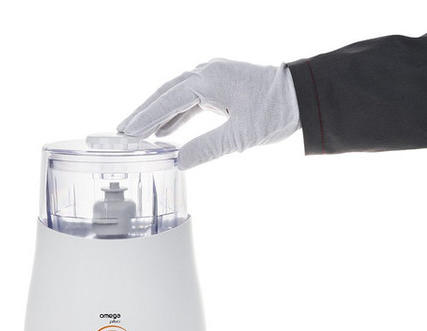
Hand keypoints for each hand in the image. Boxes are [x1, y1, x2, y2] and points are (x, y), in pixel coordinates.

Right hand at [117, 59, 300, 168]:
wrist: (304, 96)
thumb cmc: (277, 111)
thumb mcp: (240, 136)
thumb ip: (206, 149)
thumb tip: (178, 162)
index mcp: (209, 79)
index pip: (168, 100)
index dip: (145, 118)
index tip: (126, 132)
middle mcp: (208, 73)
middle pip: (167, 93)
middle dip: (145, 113)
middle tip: (122, 130)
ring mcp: (215, 76)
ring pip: (177, 95)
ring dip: (159, 113)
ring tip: (139, 132)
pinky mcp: (222, 84)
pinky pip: (192, 99)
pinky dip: (177, 114)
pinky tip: (166, 129)